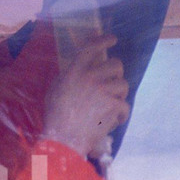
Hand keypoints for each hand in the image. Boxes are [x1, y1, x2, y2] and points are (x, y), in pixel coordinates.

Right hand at [41, 34, 129, 157]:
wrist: (64, 140)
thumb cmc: (56, 118)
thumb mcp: (54, 91)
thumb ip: (67, 78)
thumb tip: (79, 71)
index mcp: (73, 72)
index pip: (90, 49)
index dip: (103, 41)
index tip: (112, 39)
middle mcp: (89, 77)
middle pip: (115, 65)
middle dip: (117, 74)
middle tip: (112, 85)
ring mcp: (103, 91)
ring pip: (123, 85)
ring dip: (119, 95)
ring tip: (111, 106)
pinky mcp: (113, 105)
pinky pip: (125, 105)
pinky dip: (122, 114)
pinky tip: (115, 120)